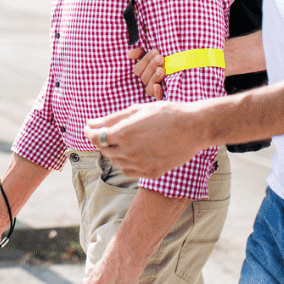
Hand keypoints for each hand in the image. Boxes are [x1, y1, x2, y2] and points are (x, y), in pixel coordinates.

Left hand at [85, 101, 203, 178]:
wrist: (194, 128)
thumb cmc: (166, 114)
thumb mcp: (137, 110)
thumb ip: (112, 119)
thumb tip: (90, 123)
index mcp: (123, 134)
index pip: (96, 137)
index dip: (89, 132)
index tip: (89, 128)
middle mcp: (129, 152)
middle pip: (104, 150)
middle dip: (102, 141)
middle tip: (108, 132)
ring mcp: (140, 165)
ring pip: (116, 162)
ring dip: (114, 152)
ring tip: (125, 140)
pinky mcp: (150, 173)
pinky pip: (129, 171)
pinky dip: (126, 162)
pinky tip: (135, 152)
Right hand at [127, 46, 164, 99]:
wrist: (185, 67)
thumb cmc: (169, 60)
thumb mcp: (156, 54)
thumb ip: (141, 52)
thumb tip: (130, 53)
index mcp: (144, 73)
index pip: (138, 69)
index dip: (146, 60)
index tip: (157, 51)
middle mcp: (148, 83)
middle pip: (144, 78)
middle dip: (152, 66)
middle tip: (161, 58)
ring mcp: (155, 91)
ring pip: (149, 88)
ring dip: (154, 78)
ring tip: (162, 70)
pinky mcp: (164, 97)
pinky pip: (157, 98)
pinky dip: (157, 93)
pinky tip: (158, 86)